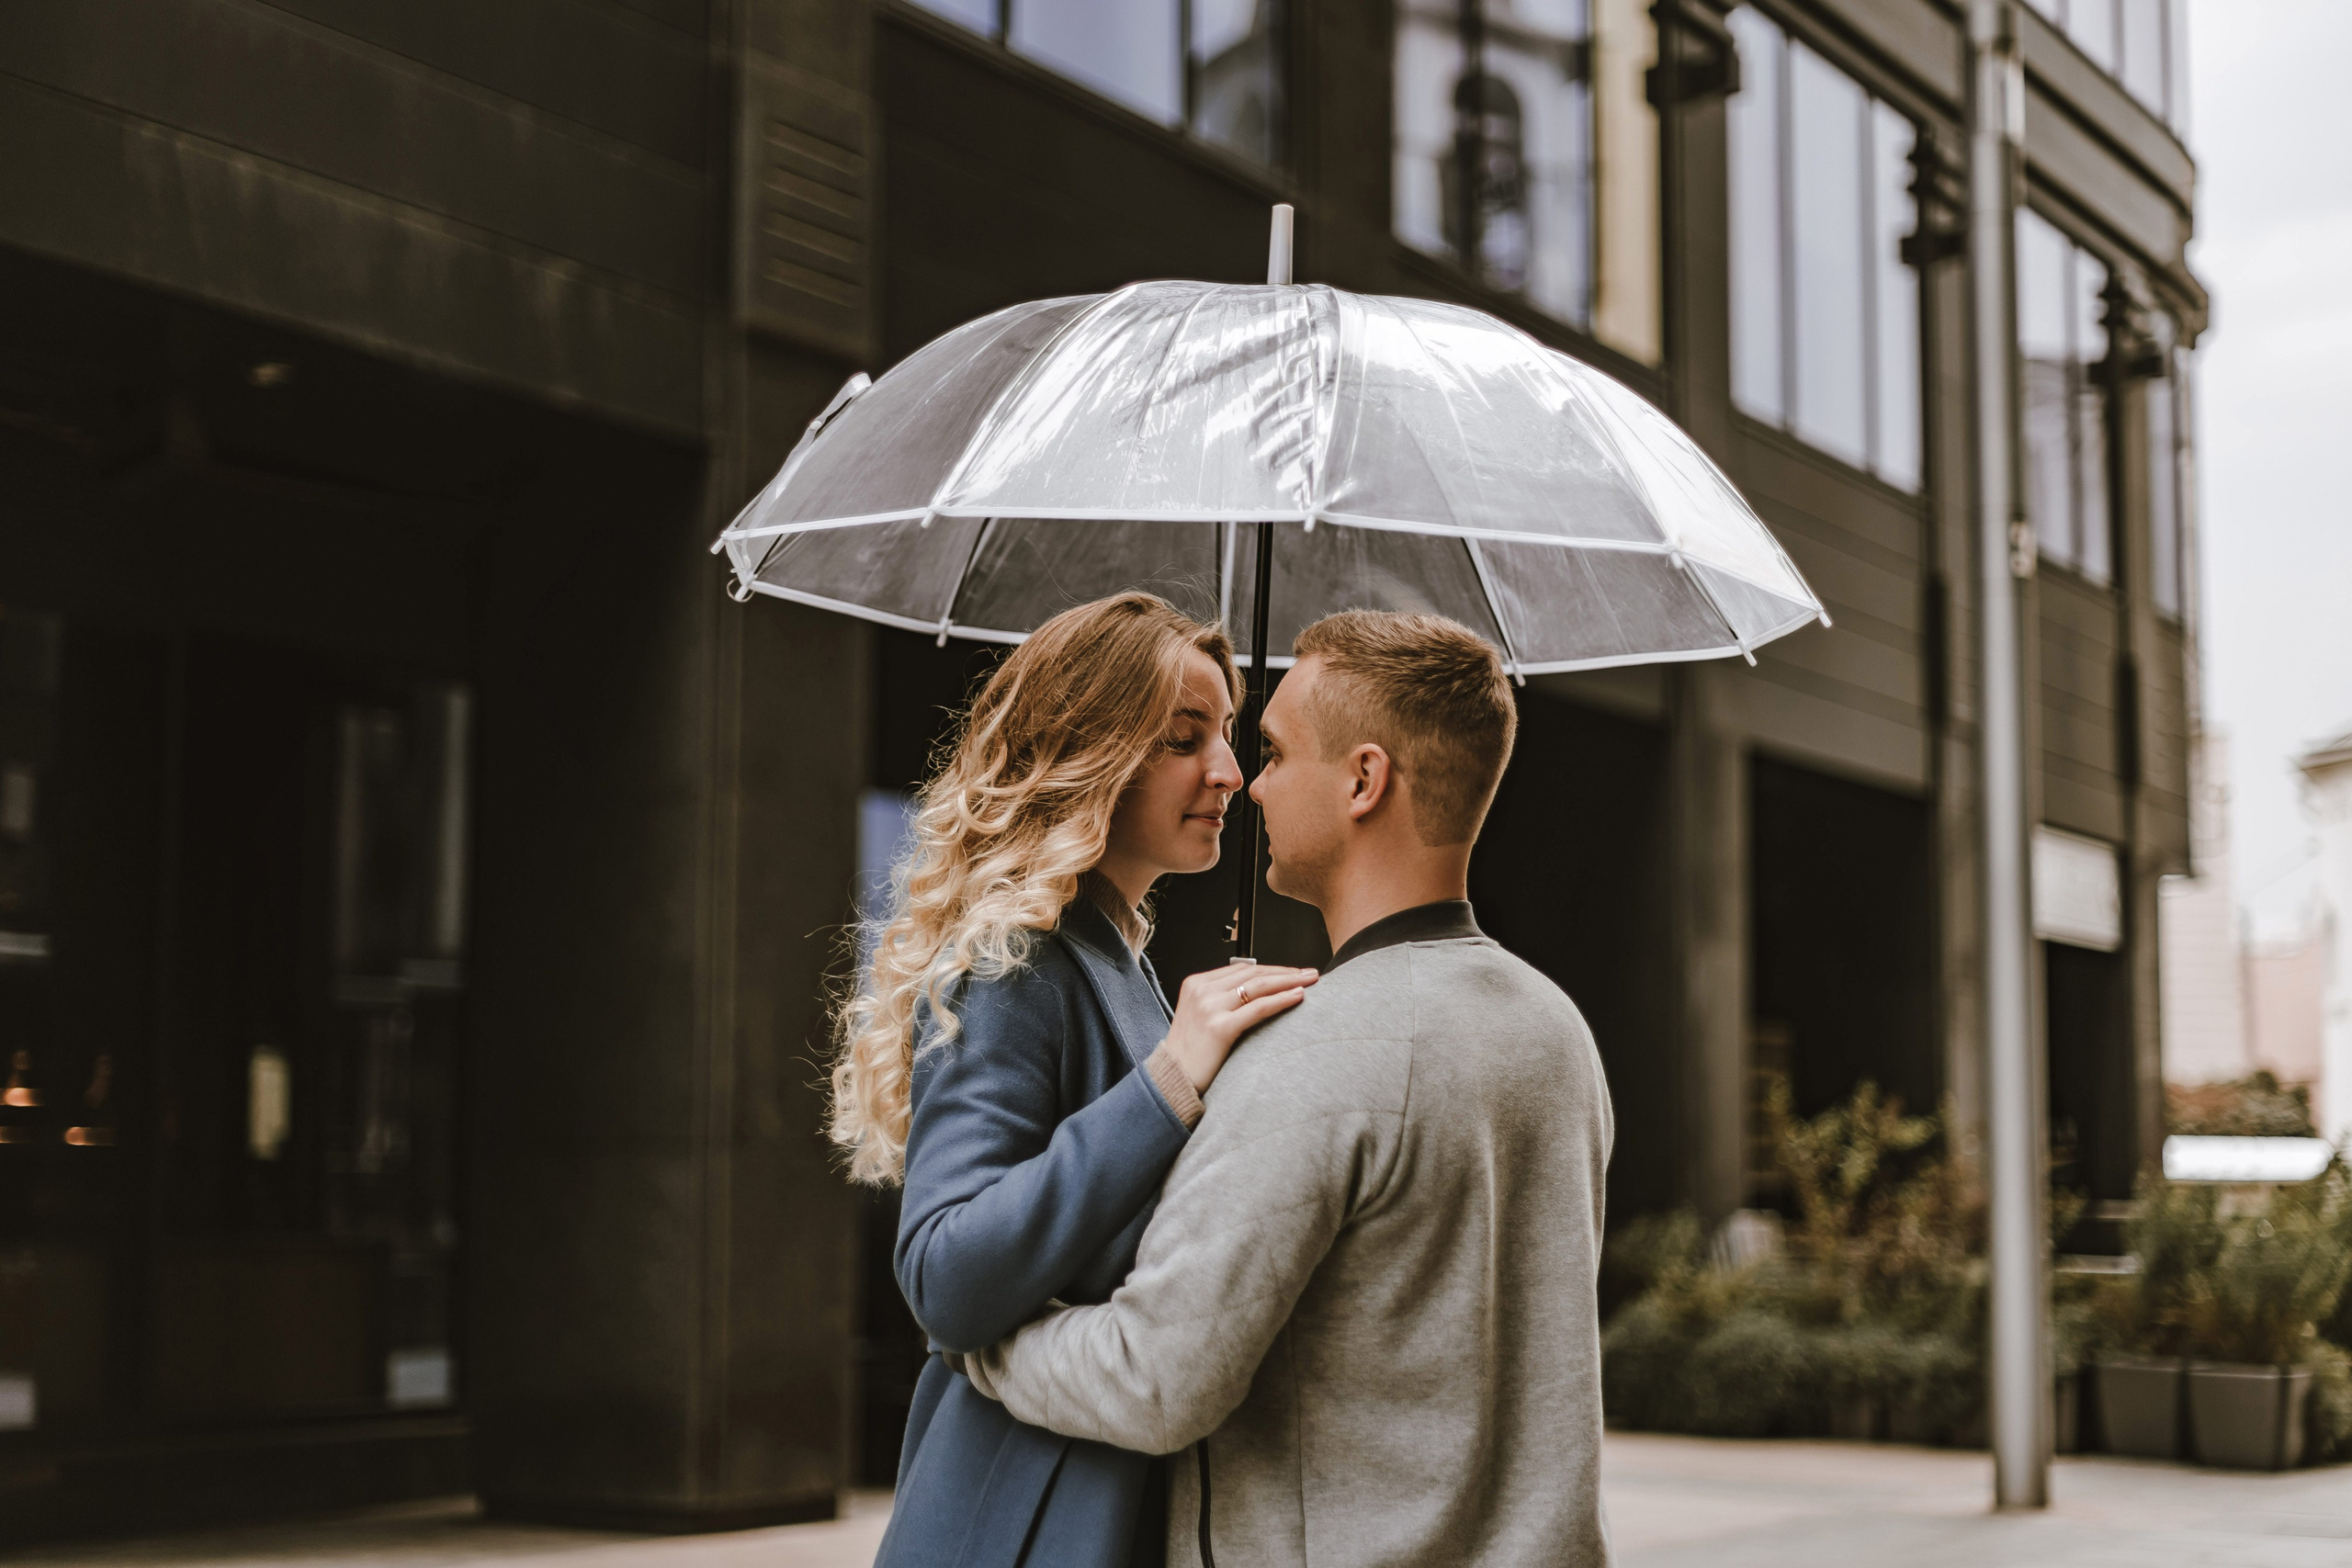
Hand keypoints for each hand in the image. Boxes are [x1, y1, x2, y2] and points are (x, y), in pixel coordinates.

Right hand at [1162, 960, 1318, 1093]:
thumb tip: (1259, 991)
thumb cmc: (1189, 1052)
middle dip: (1285, 972)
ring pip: (1258, 986)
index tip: (1292, 972)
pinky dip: (1281, 1000)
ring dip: (1289, 981)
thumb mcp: (1199, 1015)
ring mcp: (1209, 1007)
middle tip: (1310, 973)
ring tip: (1310, 981)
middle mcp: (1201, 990)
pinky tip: (1297, 996)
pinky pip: (1258, 1008)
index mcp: (1196, 983)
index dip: (1271, 969)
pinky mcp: (1219, 1027)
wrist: (1171, 1078)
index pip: (1242, 969)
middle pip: (1253, 974)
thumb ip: (1221, 999)